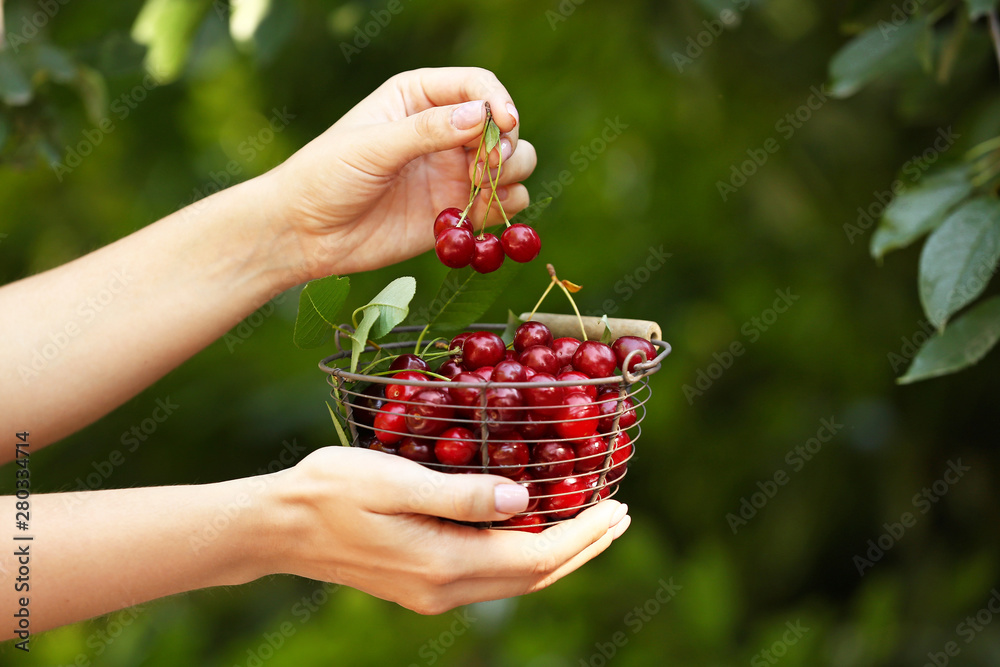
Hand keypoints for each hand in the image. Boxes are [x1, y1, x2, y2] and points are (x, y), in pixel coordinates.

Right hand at [262, 447, 629, 614]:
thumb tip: (522, 498)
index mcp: (445, 563)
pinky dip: (527, 554)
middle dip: (583, 547)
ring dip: (560, 553)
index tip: (616, 506)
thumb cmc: (332, 490)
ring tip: (591, 524)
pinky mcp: (423, 583)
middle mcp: (445, 588)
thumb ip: (460, 494)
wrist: (280, 526)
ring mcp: (433, 591)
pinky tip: (534, 528)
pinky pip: (493, 574)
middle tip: (620, 516)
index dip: (583, 535)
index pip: (537, 557)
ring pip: (516, 579)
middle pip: (535, 575)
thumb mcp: (395, 481)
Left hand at [266, 67, 537, 280]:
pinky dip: (503, 210)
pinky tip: (477, 217)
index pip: (477, 85)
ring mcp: (454, 172)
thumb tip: (479, 116)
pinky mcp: (458, 211)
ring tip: (482, 190)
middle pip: (504, 127)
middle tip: (485, 169)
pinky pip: (502, 205)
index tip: (504, 124)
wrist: (306, 233)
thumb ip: (425, 130)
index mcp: (419, 97)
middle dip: (506, 145)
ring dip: (511, 175)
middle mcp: (444, 131)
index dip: (498, 101)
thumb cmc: (326, 176)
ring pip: (513, 164)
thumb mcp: (372, 146)